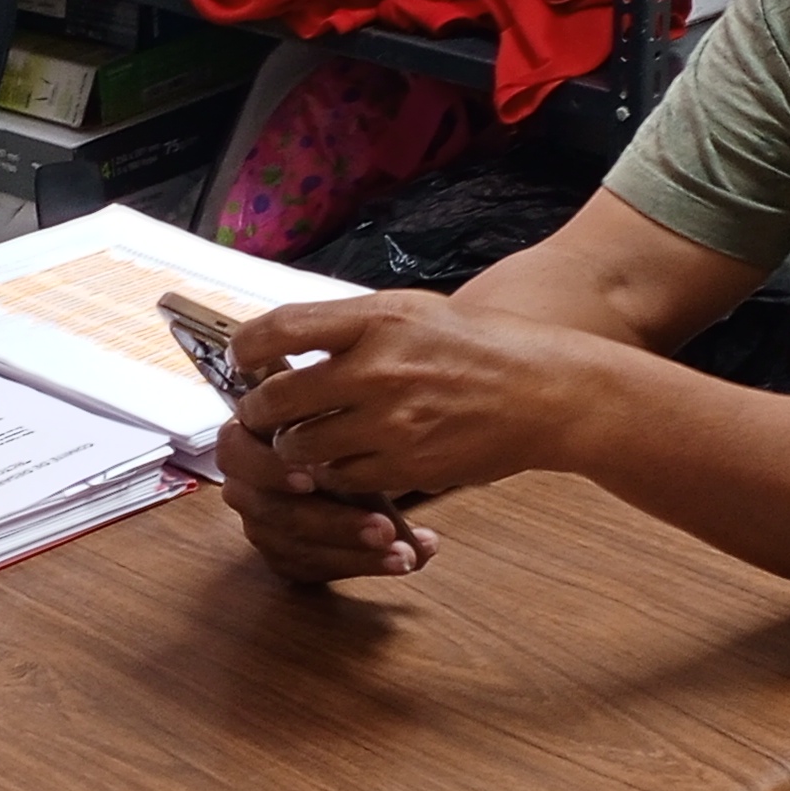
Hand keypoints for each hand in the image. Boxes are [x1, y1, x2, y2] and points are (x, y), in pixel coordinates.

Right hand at [214, 424, 440, 584]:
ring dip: (354, 554)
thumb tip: (402, 468)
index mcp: (240, 442)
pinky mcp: (278, 556)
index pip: (237, 454)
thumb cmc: (323, 438)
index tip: (312, 479)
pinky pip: (311, 569)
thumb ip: (358, 443)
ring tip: (403, 554)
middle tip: (385, 530)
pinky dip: (356, 566)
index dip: (272, 470)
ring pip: (297, 548)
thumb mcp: (336, 433)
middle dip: (335, 524)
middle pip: (276, 512)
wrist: (318, 462)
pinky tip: (392, 562)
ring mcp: (258, 526)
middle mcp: (242, 487)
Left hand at [226, 289, 617, 501]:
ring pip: (304, 449)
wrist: (546, 393)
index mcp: (377, 320)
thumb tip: (286, 342)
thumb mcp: (413, 311)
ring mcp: (392, 423)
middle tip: (262, 413)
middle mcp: (378, 370)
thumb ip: (351, 327)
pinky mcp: (406, 467)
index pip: (281, 328)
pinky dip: (335, 474)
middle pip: (279, 400)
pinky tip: (348, 460)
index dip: (247, 347)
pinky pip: (343, 479)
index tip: (243, 358)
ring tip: (305, 440)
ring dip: (295, 449)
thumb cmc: (479, 348)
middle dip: (260, 412)